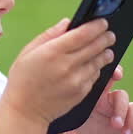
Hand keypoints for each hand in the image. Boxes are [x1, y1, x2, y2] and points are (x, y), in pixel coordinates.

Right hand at [1, 18, 115, 129]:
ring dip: (105, 53)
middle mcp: (66, 65)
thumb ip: (49, 35)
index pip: (83, 34)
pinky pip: (94, 76)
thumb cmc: (23, 79)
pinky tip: (94, 64)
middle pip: (96, 46)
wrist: (24, 111)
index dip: (96, 26)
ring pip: (99, 61)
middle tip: (109, 34)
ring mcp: (76, 81)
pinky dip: (97, 68)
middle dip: (106, 37)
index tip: (102, 22)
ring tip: (107, 49)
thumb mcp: (28, 52)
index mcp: (52, 52)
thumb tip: (68, 22)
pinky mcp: (81, 93)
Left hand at [43, 64, 132, 133]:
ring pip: (123, 95)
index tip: (95, 68)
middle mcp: (98, 99)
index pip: (88, 77)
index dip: (92, 69)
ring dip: (121, 108)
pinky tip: (125, 133)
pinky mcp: (125, 119)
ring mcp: (113, 108)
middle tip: (116, 75)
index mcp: (82, 98)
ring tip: (115, 125)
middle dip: (115, 72)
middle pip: (109, 76)